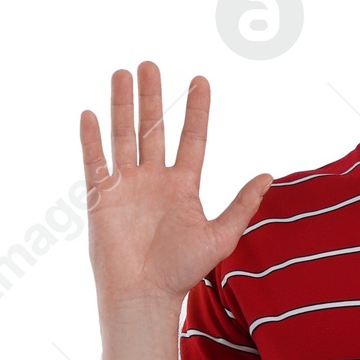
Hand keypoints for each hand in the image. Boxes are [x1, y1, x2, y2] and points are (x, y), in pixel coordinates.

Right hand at [79, 61, 271, 310]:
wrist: (144, 295)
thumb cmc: (182, 271)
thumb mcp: (221, 235)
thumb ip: (242, 204)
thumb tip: (269, 175)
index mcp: (183, 186)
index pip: (192, 138)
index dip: (196, 109)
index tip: (200, 79)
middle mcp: (154, 180)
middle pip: (153, 128)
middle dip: (151, 97)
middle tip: (150, 64)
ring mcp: (127, 186)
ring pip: (123, 135)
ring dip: (122, 105)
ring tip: (122, 73)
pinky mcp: (102, 197)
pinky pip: (95, 161)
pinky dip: (92, 138)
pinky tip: (90, 114)